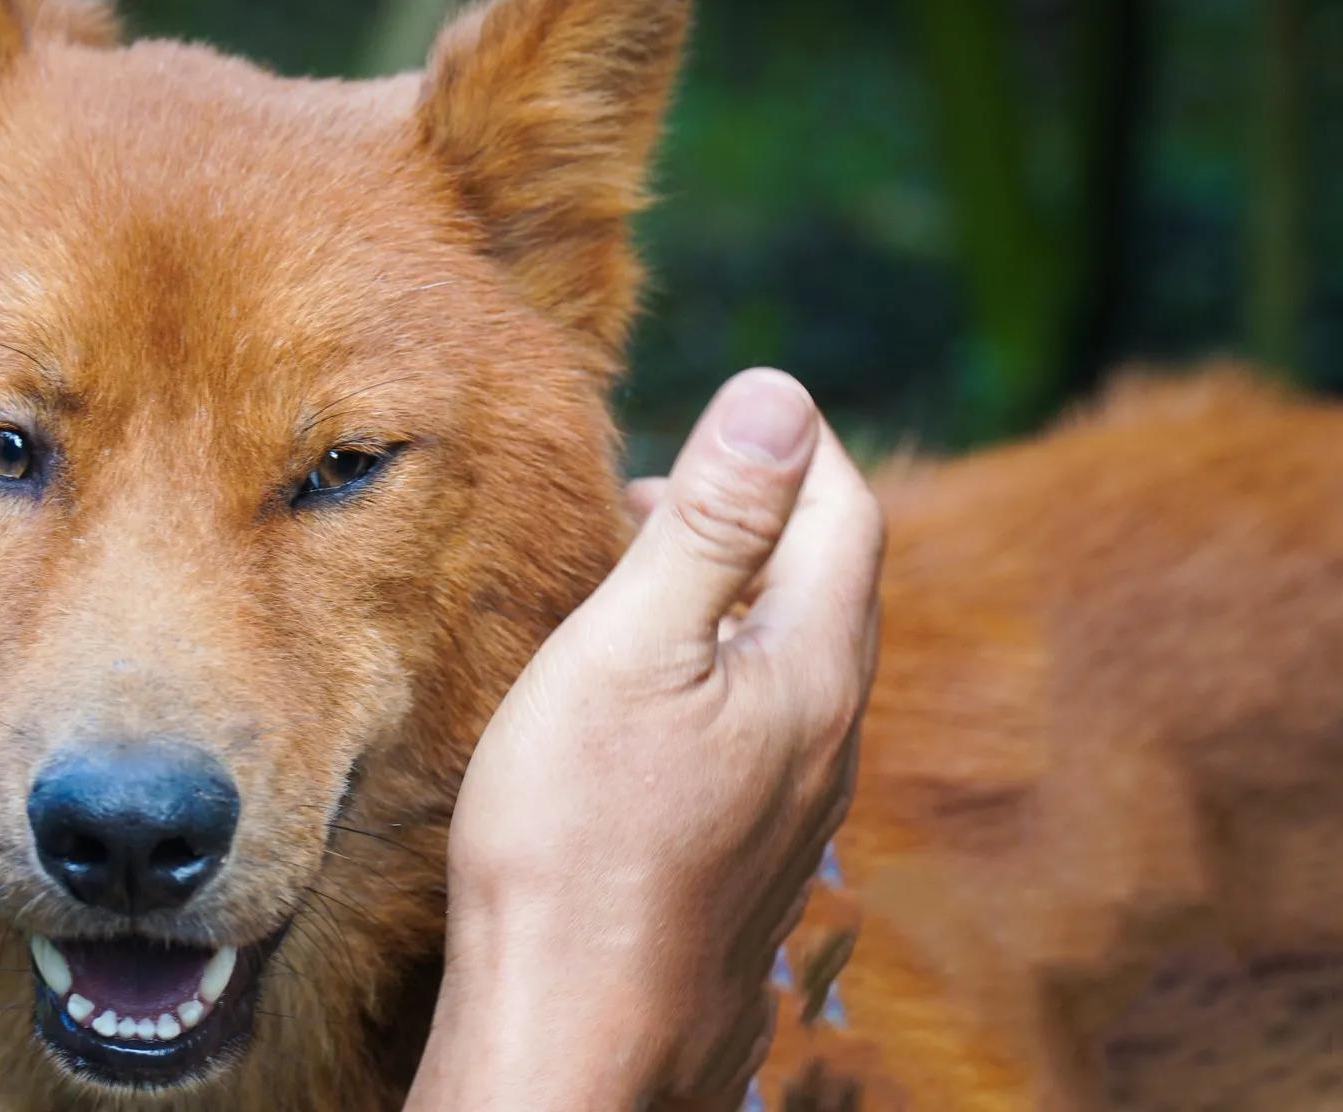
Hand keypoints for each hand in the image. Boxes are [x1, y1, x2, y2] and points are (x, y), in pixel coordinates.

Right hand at [409, 369, 882, 1110]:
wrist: (576, 1025)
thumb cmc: (581, 835)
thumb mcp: (632, 646)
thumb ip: (711, 522)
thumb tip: (778, 393)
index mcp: (813, 667)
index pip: (844, 510)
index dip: (789, 446)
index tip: (710, 422)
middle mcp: (828, 732)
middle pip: (826, 579)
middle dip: (754, 512)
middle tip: (650, 496)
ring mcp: (796, 797)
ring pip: (789, 651)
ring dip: (728, 591)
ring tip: (632, 578)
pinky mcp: (751, 844)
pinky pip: (758, 716)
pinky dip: (713, 663)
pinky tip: (639, 692)